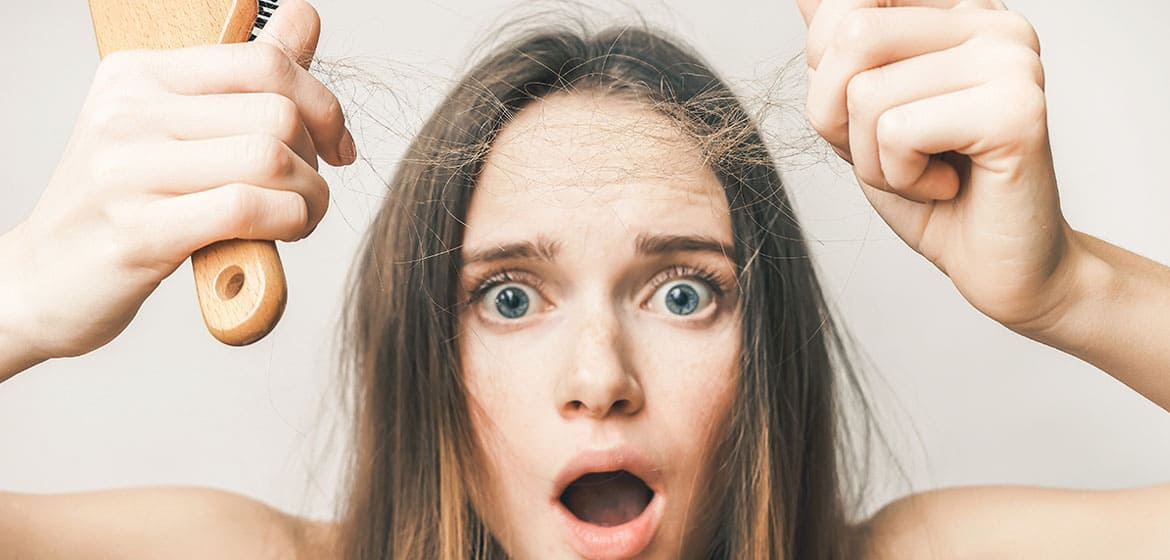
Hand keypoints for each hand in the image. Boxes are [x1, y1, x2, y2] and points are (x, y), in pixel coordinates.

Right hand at [5, 0, 352, 363]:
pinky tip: (281, 236)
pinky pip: (246, 208)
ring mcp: (127, 169)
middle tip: (310, 192)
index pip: (265, 61)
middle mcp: (128, 111)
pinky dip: (286, 223)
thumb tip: (304, 19)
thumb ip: (243, 78)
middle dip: (317, 160)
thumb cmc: (123, 207)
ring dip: (309, 198)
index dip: (323, 106)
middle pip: (278, 114)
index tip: (337, 146)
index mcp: (139, 75)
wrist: (43, 280)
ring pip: (270, 159)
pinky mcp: (138, 231)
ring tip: (299, 218)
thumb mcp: (176, 129)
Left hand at [797, 0, 1075, 330]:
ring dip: (872, 157)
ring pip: (866, 93)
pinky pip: (898, 132)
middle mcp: (991, 19)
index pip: (848, 2)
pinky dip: (900, 176)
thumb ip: (842, 48)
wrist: (996, 261)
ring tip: (923, 170)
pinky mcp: (1017, 110)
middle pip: (849, 35)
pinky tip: (945, 185)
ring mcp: (1011, 59)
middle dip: (835, 113)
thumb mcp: (862, 111)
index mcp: (956, 9)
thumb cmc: (931, 186)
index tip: (867, 114)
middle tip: (887, 149)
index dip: (823, 69)